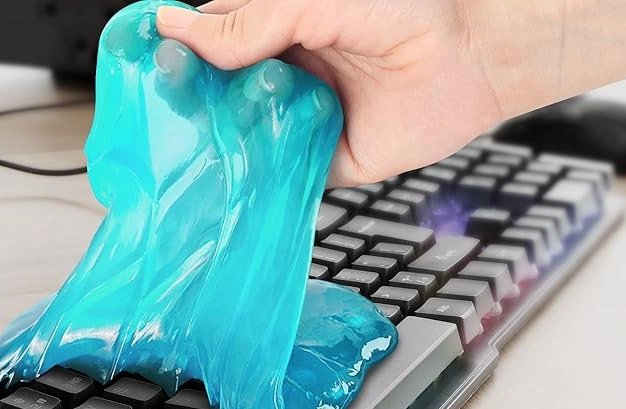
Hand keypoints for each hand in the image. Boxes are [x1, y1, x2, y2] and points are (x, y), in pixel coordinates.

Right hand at [156, 0, 503, 187]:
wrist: (478, 56)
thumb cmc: (413, 9)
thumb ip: (249, 20)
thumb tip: (177, 26)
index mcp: (277, 26)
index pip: (208, 39)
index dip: (177, 50)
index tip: (148, 61)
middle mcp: (283, 72)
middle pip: (216, 92)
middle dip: (193, 99)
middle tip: (175, 102)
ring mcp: (299, 117)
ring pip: (240, 135)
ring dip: (224, 136)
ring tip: (222, 127)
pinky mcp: (324, 160)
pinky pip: (279, 174)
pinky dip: (260, 175)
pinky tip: (249, 166)